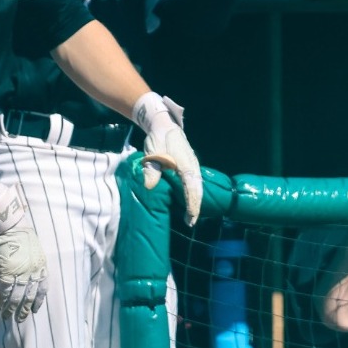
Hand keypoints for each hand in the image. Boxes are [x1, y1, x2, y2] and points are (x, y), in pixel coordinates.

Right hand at [0, 188, 46, 320]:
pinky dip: (2, 300)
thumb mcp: (31, 248)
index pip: (42, 287)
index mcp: (41, 265)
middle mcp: (34, 271)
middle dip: (25, 308)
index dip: (38, 300)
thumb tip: (22, 275)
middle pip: (30, 295)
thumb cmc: (19, 232)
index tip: (35, 309)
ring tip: (8, 317)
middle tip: (20, 319)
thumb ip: (29, 263)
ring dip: (12, 308)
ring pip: (17, 296)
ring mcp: (21, 272)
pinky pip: (5, 290)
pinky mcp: (8, 271)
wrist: (9, 224)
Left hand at [134, 93, 202, 224]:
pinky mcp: (189, 165)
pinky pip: (193, 182)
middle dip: (195, 206)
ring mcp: (193, 165)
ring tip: (190, 216)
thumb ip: (152, 170)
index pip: (192, 189)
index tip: (191, 217)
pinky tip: (188, 200)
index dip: (192, 204)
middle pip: (198, 190)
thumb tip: (149, 187)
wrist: (164, 125)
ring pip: (197, 186)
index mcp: (186, 166)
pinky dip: (193, 193)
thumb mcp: (152, 154)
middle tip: (191, 222)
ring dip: (195, 201)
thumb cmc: (158, 139)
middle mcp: (193, 167)